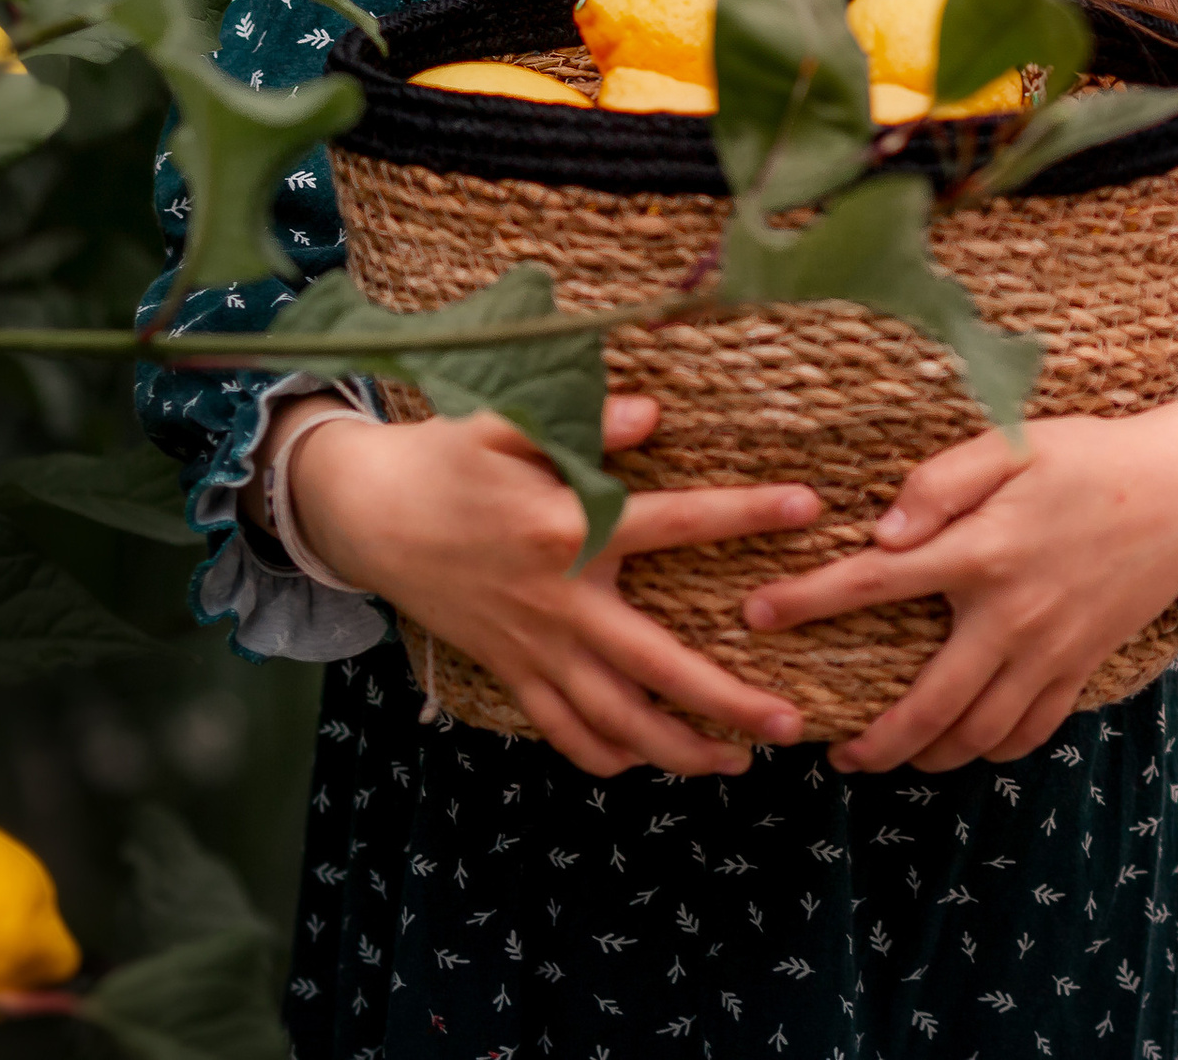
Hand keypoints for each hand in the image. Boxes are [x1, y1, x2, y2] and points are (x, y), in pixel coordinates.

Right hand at [289, 393, 819, 780]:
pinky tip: (645, 764)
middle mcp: (559, 600)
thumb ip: (582, 418)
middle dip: (727, 701)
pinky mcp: (508, 672)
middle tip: (790, 723)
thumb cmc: (446, 459)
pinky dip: (606, 757)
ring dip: (679, 749)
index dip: (745, 513)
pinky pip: (562, 731)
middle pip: (657, 665)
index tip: (810, 508)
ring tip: (738, 763)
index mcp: (568, 526)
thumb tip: (652, 413)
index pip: (675, 520)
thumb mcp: (505, 420)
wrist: (367, 515)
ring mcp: (532, 648)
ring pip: (616, 719)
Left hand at [740, 396, 1177, 775]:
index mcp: (981, 551)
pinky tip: (962, 746)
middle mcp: (1011, 616)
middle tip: (829, 750)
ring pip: (976, 733)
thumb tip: (882, 533)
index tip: (753, 617)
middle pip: (926, 701)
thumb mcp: (1013, 443)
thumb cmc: (1088, 457)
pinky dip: (990, 751)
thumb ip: (940, 481)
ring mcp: (1050, 652)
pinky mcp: (1081, 669)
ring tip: (883, 757)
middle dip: (872, 737)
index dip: (807, 601)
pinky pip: (1029, 733)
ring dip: (925, 755)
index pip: (873, 583)